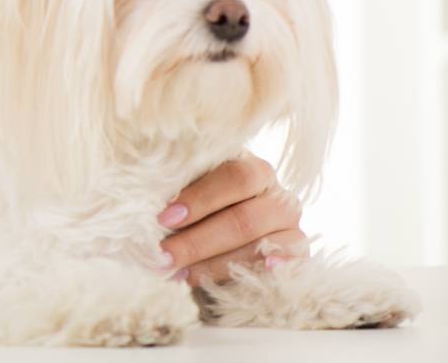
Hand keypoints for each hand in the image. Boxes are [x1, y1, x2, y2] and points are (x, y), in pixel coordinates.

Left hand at [156, 153, 306, 286]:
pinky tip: (237, 280)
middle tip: (163, 255)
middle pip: (244, 219)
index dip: (201, 199)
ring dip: (214, 264)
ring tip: (178, 273)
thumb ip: (177, 187)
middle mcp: (277, 194)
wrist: (221, 232)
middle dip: (198, 241)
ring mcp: (291, 226)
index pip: (235, 177)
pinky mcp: (297, 255)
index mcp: (251, 167)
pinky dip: (261, 273)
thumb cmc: (199, 204)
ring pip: (258, 247)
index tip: (164, 218)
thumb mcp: (188, 189)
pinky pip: (285, 268)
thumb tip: (149, 203)